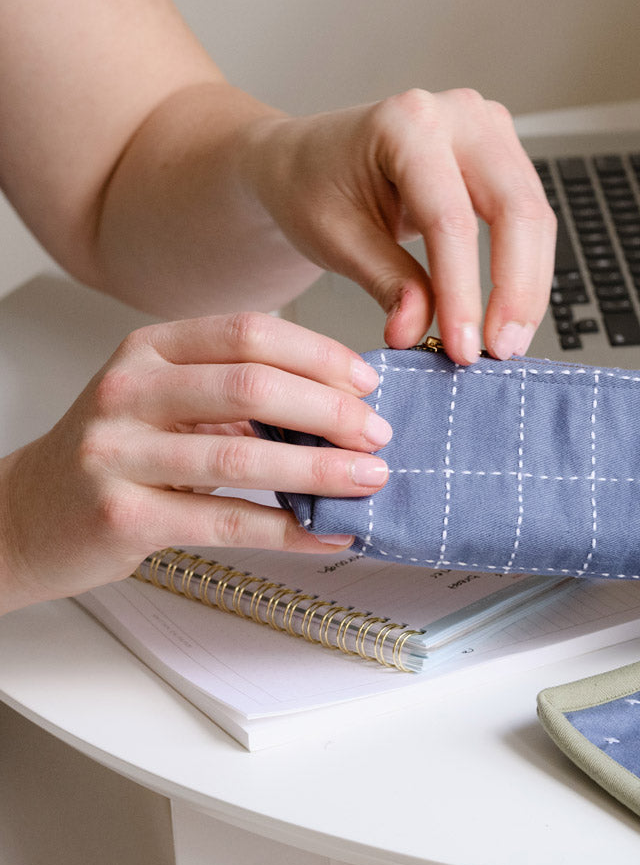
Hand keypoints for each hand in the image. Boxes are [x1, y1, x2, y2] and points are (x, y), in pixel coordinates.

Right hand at [0, 313, 385, 614]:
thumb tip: (339, 404)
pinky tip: (328, 532)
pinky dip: (288, 528)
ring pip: (241, 456)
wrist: (29, 515)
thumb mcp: (165, 402)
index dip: (318, 356)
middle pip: (250, 385)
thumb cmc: (115, 455)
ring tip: (370, 480)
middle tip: (378, 435)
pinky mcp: (124, 516)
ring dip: (320, 470)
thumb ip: (235, 395)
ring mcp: (120, 453)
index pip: (247, 333)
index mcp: (148, 350)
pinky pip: (225, 521)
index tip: (366, 383)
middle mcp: (128, 391)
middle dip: (329, 411)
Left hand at [243, 88, 555, 364]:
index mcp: (407, 123)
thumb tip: (418, 330)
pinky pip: (531, 219)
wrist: (307, 161)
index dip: (463, 292)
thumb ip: (386, 282)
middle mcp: (459, 115)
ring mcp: (489, 130)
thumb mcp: (335, 238)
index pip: (451, 220)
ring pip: (536, 218)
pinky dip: (525, 272)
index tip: (463, 348)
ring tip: (505, 342)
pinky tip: (509, 313)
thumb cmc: (313, 186)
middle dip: (515, 291)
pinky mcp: (504, 156)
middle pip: (516, 211)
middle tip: (500, 351)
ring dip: (527, 288)